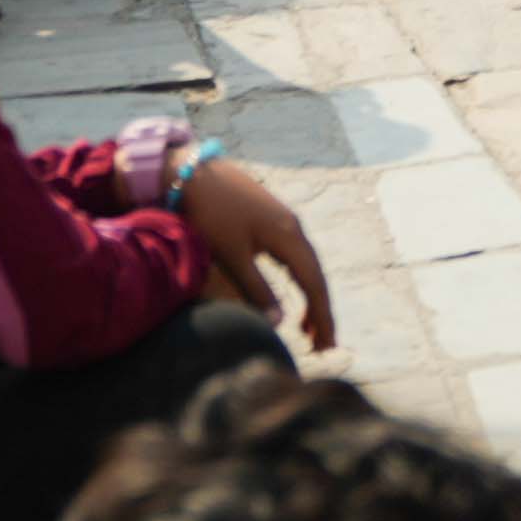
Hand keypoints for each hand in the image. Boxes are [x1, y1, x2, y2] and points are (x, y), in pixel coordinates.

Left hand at [172, 155, 338, 346]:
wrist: (195, 174)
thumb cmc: (211, 216)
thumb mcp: (231, 257)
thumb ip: (256, 289)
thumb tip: (279, 324)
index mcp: (288, 236)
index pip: (313, 284)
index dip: (321, 315)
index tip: (325, 345)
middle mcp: (293, 228)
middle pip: (315, 275)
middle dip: (320, 311)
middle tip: (321, 346)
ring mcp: (284, 221)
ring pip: (306, 265)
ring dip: (310, 297)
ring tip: (307, 330)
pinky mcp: (272, 220)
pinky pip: (295, 257)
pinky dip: (298, 281)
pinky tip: (292, 293)